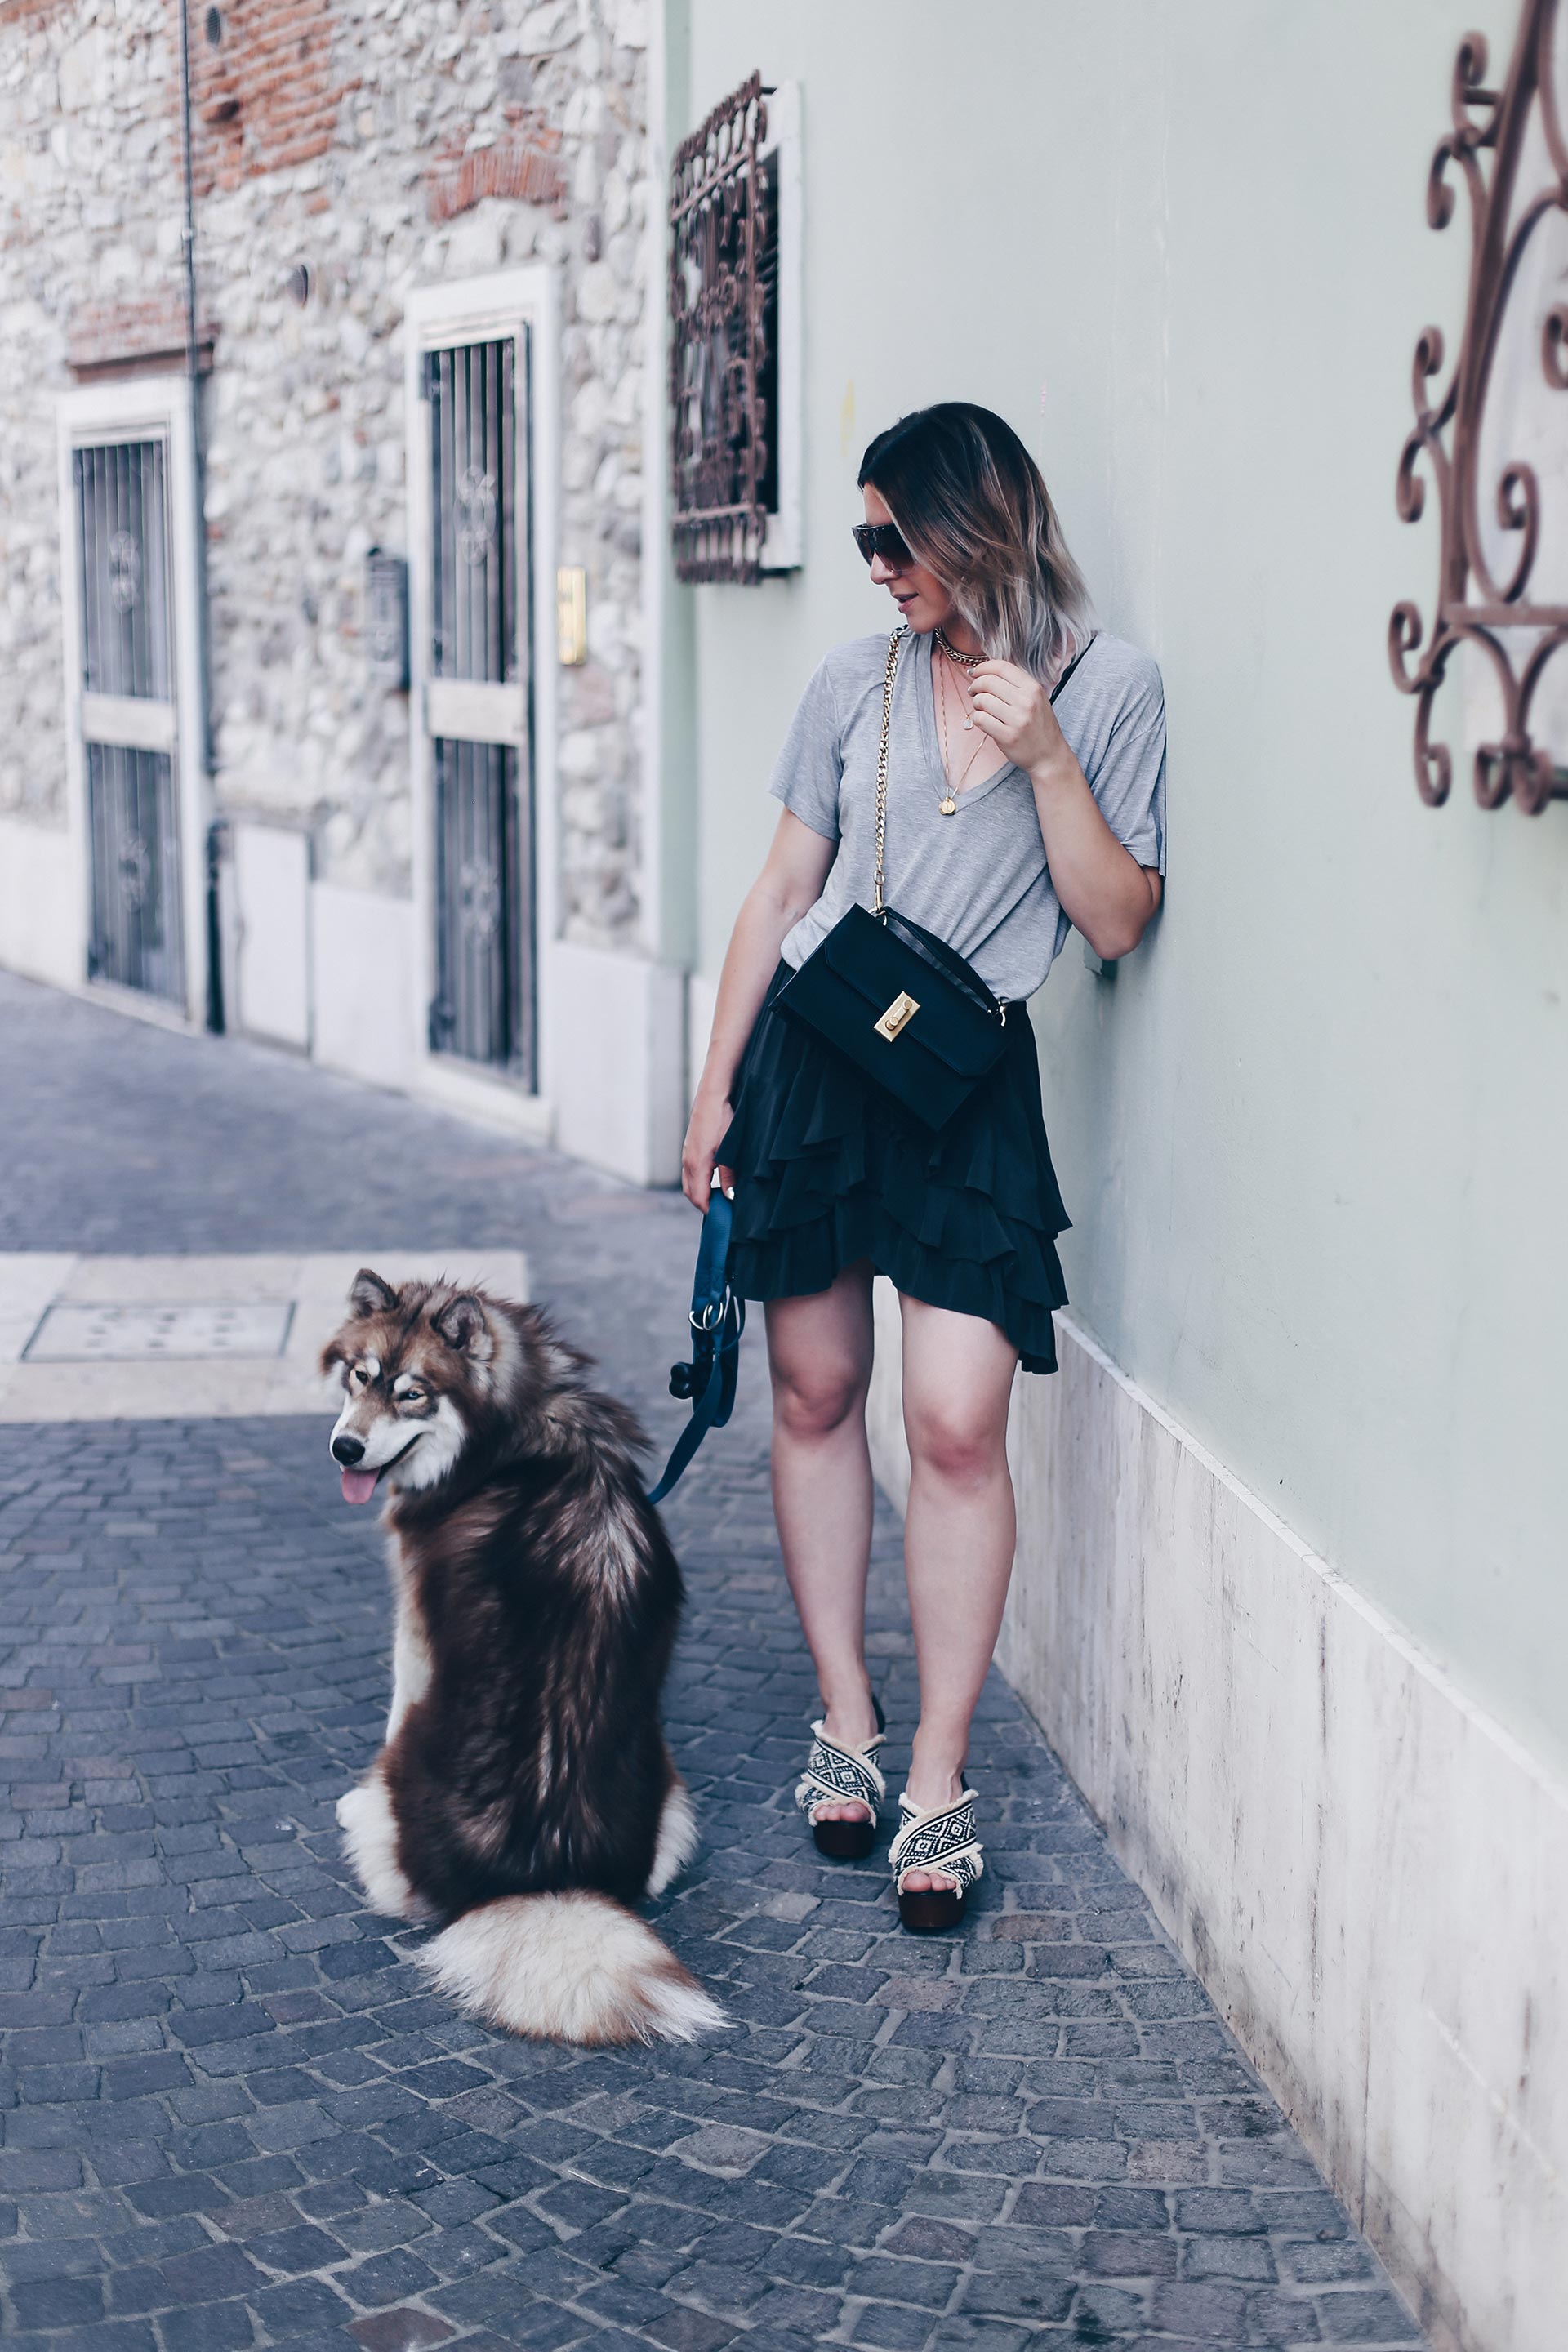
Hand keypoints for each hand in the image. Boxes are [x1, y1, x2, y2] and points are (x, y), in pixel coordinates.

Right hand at [681, 1088, 735, 1212]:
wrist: (712, 1096)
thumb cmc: (722, 1121)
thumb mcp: (729, 1150)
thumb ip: (728, 1175)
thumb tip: (729, 1195)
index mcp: (696, 1166)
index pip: (698, 1198)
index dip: (709, 1210)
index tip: (722, 1218)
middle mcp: (687, 1162)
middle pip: (691, 1193)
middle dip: (703, 1205)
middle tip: (721, 1212)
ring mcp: (686, 1155)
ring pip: (689, 1183)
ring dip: (700, 1194)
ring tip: (718, 1198)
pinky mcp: (689, 1148)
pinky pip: (689, 1173)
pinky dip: (698, 1183)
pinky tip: (712, 1181)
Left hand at [968, 658, 1069, 779]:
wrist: (1049, 755)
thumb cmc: (1039, 726)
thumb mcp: (1036, 698)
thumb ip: (1015, 684)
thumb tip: (984, 671)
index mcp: (1033, 688)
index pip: (1001, 667)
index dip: (983, 667)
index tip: (975, 673)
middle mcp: (1027, 701)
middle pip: (988, 682)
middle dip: (975, 685)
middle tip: (973, 692)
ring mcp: (1018, 720)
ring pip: (982, 700)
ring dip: (976, 703)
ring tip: (980, 708)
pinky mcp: (1008, 737)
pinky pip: (981, 719)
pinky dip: (977, 718)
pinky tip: (983, 721)